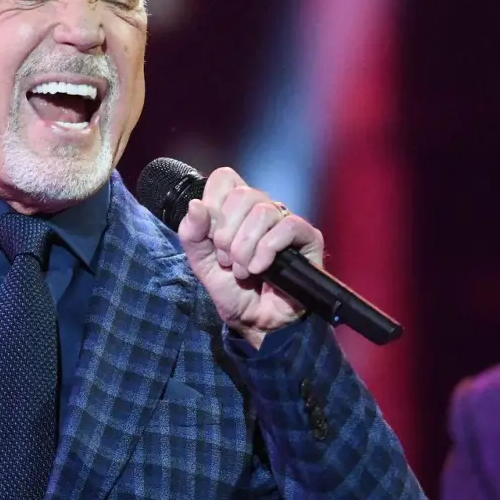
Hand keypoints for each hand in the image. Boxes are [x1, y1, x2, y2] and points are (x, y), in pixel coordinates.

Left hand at [177, 166, 324, 349]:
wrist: (254, 320)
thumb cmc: (232, 290)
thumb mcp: (201, 262)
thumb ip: (192, 234)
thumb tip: (196, 205)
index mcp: (236, 209)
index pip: (225, 178)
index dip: (213, 203)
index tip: (211, 236)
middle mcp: (262, 210)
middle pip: (243, 194)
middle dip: (227, 234)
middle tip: (226, 260)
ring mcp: (285, 221)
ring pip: (263, 211)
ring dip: (245, 247)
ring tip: (243, 270)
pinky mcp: (307, 237)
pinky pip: (287, 227)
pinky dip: (267, 250)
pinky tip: (260, 268)